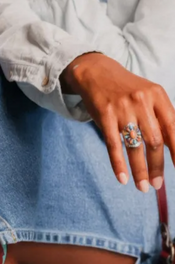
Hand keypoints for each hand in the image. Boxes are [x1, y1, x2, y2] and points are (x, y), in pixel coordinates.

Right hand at [61, 53, 174, 191]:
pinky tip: (123, 179)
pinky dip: (118, 165)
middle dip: (157, 166)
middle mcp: (142, 101)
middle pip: (154, 140)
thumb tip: (172, 148)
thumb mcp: (148, 97)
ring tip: (143, 187)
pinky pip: (113, 146)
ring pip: (134, 146)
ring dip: (140, 171)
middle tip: (157, 184)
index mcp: (158, 96)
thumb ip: (160, 119)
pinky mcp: (105, 116)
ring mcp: (123, 109)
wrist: (98, 74)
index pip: (172, 127)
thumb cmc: (127, 91)